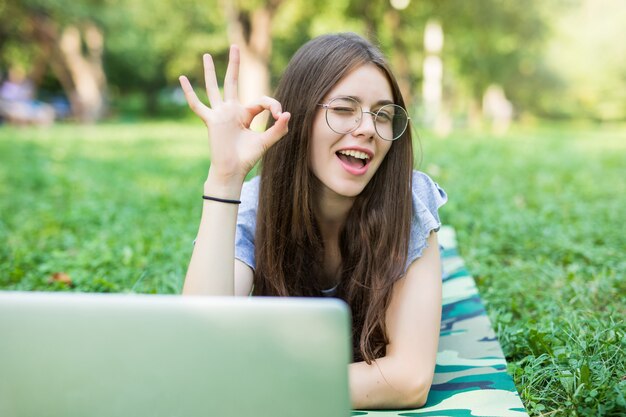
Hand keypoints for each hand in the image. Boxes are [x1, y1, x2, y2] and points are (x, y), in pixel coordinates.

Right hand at [179, 45, 289, 183]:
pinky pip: (198, 105)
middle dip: (234, 65)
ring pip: (214, 88)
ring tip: (206, 55)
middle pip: (232, 82)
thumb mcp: (266, 142)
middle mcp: (231, 111)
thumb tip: (287, 114)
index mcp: (246, 115)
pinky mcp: (211, 121)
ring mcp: (219, 114)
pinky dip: (190, 93)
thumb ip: (278, 129)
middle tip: (235, 47)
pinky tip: (182, 79)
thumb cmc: (247, 158)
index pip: (261, 101)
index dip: (273, 105)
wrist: (233, 170)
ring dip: (210, 72)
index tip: (280, 116)